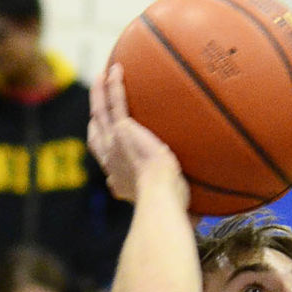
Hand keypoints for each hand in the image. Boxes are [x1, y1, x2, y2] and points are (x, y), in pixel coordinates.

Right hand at [87, 64, 185, 204]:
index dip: (100, 142)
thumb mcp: (171, 207)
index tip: (101, 132)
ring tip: (102, 75)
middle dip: (95, 113)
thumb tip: (196, 223)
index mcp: (119, 178)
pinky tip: (116, 69)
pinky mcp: (123, 130)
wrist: (161, 199)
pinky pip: (117, 102)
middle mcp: (111, 161)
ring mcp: (114, 144)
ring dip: (100, 92)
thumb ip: (178, 209)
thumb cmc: (171, 210)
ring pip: (101, 112)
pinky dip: (114, 85)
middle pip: (96, 131)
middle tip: (97, 98)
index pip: (104, 157)